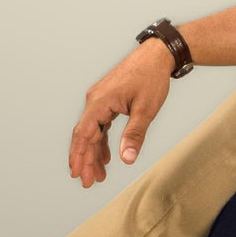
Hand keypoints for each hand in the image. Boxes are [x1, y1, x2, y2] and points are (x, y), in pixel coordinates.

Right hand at [69, 42, 174, 187]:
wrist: (157, 54)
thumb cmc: (151, 77)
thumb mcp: (145, 109)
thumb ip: (134, 135)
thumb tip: (127, 158)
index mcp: (100, 102)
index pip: (84, 134)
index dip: (79, 156)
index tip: (78, 174)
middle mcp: (95, 100)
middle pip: (85, 135)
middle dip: (86, 160)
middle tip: (89, 182)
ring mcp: (100, 99)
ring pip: (92, 131)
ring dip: (94, 153)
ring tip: (99, 174)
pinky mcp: (108, 100)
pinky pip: (100, 124)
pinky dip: (102, 141)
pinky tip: (107, 156)